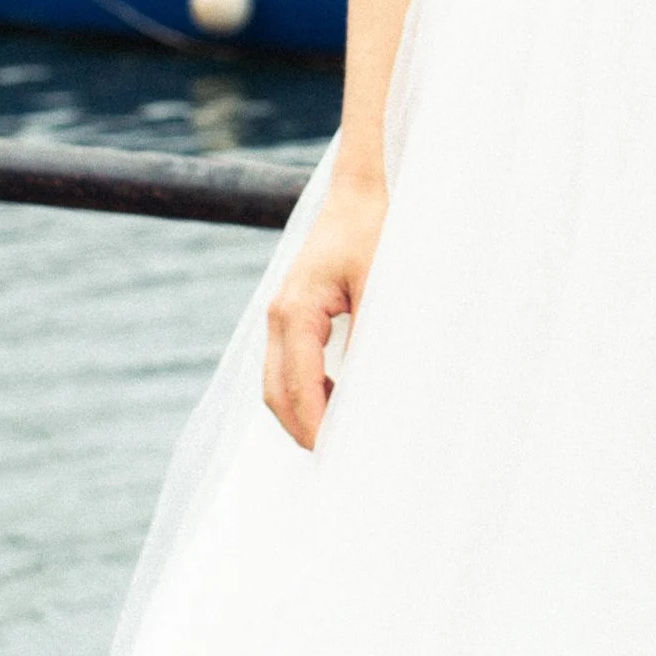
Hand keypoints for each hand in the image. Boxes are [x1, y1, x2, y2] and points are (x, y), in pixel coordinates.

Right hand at [262, 171, 386, 448]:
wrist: (359, 195)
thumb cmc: (373, 232)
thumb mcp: (381, 285)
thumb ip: (372, 337)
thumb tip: (371, 392)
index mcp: (296, 311)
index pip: (297, 387)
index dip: (315, 427)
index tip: (338, 456)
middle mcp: (279, 316)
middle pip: (274, 393)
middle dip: (302, 430)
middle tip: (338, 460)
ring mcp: (280, 314)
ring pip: (275, 382)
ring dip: (301, 413)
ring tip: (340, 438)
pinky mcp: (291, 313)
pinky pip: (287, 365)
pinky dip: (305, 392)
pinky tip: (340, 402)